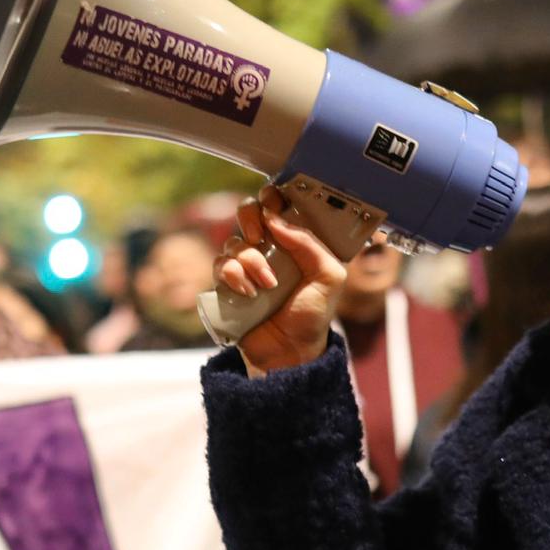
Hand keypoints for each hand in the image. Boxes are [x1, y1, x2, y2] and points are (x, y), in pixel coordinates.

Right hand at [213, 186, 347, 377]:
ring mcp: (246, 264)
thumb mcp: (328, 277)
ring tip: (267, 284)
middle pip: (248, 211)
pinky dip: (233, 275)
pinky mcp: (228, 283)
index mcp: (294, 240)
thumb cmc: (312, 315)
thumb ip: (310, 245)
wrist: (290, 352)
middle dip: (251, 217)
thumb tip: (276, 221)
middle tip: (260, 237)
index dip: (272, 197)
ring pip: (234, 241)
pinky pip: (220, 264)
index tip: (274, 206)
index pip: (279, 204)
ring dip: (249, 260)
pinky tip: (248, 292)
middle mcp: (269, 247)